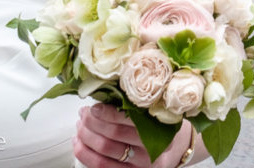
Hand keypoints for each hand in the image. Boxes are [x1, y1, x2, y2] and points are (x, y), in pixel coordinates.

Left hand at [74, 104, 205, 167]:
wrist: (175, 149)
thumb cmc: (161, 126)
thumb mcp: (156, 111)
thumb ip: (135, 104)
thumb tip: (102, 94)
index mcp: (160, 129)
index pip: (128, 122)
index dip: (107, 114)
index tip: (94, 107)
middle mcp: (151, 151)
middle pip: (112, 137)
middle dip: (92, 124)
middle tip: (84, 113)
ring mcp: (139, 166)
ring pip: (103, 153)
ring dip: (86, 137)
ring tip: (80, 125)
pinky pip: (100, 167)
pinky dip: (85, 154)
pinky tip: (79, 143)